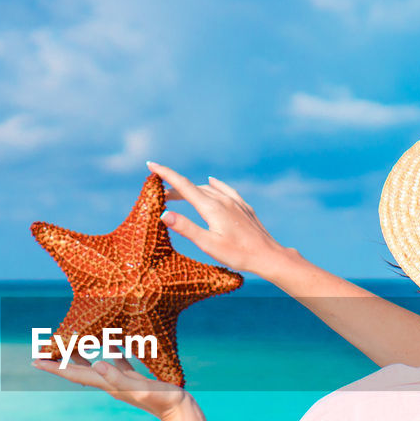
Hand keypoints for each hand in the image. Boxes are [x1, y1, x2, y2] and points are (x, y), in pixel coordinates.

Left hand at [32, 355, 192, 420]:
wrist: (179, 411)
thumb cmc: (161, 400)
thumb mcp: (138, 388)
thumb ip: (118, 377)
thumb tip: (96, 362)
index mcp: (107, 383)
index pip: (74, 373)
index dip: (54, 366)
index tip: (34, 360)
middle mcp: (110, 382)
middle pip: (78, 368)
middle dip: (61, 359)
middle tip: (43, 349)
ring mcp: (121, 379)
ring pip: (95, 363)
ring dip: (81, 352)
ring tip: (69, 340)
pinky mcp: (134, 377)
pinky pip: (118, 359)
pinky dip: (111, 348)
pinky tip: (111, 338)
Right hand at [147, 161, 297, 279]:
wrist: (268, 256)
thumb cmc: (238, 254)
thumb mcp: (208, 244)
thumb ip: (186, 228)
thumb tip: (163, 214)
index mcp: (211, 207)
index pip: (183, 185)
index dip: (165, 174)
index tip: (151, 164)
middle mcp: (223, 200)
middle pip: (193, 188)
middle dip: (174, 187)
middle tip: (159, 193)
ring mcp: (235, 202)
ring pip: (208, 189)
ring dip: (191, 189)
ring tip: (179, 195)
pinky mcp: (243, 207)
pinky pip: (225, 189)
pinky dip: (213, 185)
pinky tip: (212, 181)